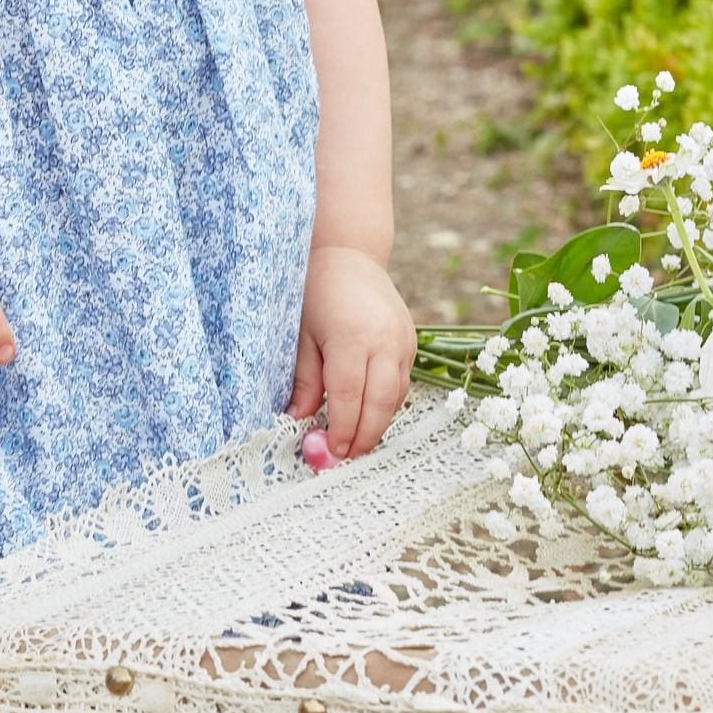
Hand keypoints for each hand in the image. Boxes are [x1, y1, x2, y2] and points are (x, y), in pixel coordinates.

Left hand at [287, 244, 414, 459]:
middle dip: (364, 436)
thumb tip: (301, 420)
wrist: (350, 256)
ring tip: (356, 443)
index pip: (349, 396)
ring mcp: (403, 341)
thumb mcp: (301, 335)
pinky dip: (386, 404)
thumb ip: (305, 380)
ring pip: (396, 397)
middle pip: (380, 404)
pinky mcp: (411, 341)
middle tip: (347, 457)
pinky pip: (402, 382)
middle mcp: (385, 340)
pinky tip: (368, 415)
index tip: (331, 451)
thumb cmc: (316, 293)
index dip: (342, 429)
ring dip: (378, 424)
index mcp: (352, 337)